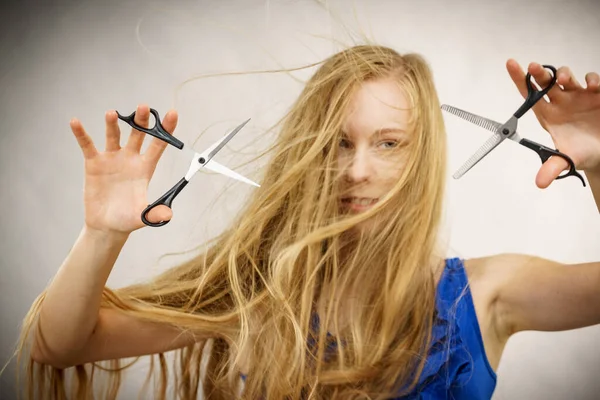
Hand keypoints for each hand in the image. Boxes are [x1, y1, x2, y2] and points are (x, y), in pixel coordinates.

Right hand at [71, 104, 177, 233]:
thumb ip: (155, 213)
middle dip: (141, 121)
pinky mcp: (94, 163)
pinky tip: (75, 122)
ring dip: (113, 124)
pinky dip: (81, 134)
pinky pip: (87, 145)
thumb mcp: (143, 217)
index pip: (158, 145)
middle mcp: (130, 159)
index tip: (173, 113)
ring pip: (114, 136)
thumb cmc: (128, 219)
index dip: (166, 129)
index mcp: (145, 168)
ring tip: (112, 113)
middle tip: (143, 106)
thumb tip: (168, 215)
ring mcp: (112, 159)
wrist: (106, 225)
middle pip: (138, 135)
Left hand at [506, 60, 599, 187]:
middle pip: (546, 82)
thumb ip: (552, 168)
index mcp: (548, 114)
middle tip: (534, 67)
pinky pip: (593, 81)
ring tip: (564, 80)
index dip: (519, 78)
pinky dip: (592, 80)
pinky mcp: (597, 95)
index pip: (529, 94)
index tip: (511, 64)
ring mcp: (578, 96)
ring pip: (567, 77)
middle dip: (539, 72)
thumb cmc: (580, 154)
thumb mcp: (566, 161)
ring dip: (563, 74)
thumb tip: (540, 182)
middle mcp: (561, 102)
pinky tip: (592, 86)